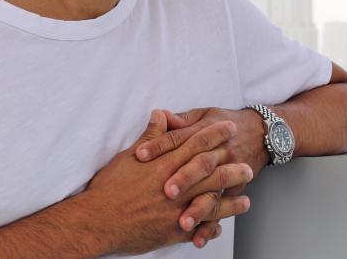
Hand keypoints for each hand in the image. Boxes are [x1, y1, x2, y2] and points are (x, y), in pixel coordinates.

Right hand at [84, 110, 252, 254]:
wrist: (97, 221)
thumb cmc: (109, 188)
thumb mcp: (128, 156)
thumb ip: (150, 136)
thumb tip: (161, 114)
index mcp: (165, 164)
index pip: (197, 143)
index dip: (215, 134)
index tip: (230, 127)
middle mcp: (175, 186)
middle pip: (212, 173)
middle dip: (233, 168)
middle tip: (249, 165)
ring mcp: (176, 210)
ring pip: (212, 203)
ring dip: (231, 202)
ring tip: (247, 201)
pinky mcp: (172, 232)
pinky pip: (198, 230)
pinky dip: (211, 228)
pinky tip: (221, 227)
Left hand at [134, 107, 269, 247]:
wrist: (260, 132)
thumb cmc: (223, 124)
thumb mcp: (202, 115)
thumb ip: (179, 120)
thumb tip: (158, 115)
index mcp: (206, 130)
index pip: (179, 137)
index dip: (160, 145)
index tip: (140, 155)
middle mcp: (219, 151)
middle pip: (201, 164)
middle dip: (184, 178)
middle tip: (166, 191)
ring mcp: (229, 171)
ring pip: (214, 190)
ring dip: (199, 207)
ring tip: (184, 222)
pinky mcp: (236, 189)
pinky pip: (224, 209)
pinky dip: (211, 225)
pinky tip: (198, 239)